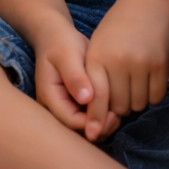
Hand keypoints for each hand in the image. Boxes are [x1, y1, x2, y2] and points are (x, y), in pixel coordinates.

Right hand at [32, 19, 118, 138]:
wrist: (57, 38)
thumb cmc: (61, 43)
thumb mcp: (67, 55)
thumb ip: (75, 76)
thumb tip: (85, 99)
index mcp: (49, 97)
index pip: (70, 121)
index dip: (92, 122)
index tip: (112, 113)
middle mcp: (54, 108)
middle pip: (76, 131)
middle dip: (99, 127)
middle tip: (118, 116)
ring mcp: (63, 109)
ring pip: (83, 129)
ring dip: (101, 125)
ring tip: (118, 112)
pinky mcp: (73, 106)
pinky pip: (87, 120)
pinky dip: (100, 118)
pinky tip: (112, 108)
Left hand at [84, 0, 168, 138]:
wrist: (150, 1)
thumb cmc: (119, 25)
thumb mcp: (99, 44)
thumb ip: (95, 75)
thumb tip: (95, 110)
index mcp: (97, 56)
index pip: (96, 97)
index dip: (95, 119)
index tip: (93, 134)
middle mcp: (118, 62)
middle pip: (118, 106)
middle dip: (118, 107)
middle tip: (121, 93)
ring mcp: (141, 64)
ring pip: (138, 104)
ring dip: (136, 101)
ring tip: (134, 83)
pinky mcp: (161, 65)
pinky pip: (156, 96)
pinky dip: (151, 95)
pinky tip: (148, 80)